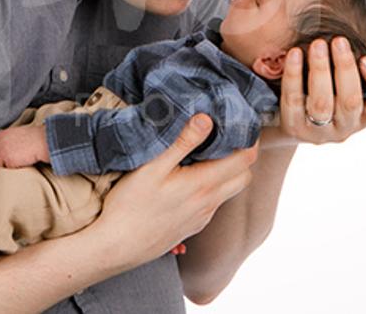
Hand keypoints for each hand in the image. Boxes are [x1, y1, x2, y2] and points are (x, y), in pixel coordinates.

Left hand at [0, 124, 50, 167]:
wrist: (41, 142)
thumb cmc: (34, 136)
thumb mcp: (18, 131)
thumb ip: (9, 135)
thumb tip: (3, 136)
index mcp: (3, 134)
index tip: (5, 150)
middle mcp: (1, 143)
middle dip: (2, 157)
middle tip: (13, 157)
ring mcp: (4, 153)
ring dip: (6, 164)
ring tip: (16, 162)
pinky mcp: (9, 161)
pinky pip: (7, 168)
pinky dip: (13, 167)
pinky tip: (20, 164)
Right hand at [91, 114, 256, 268]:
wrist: (117, 246)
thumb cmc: (131, 205)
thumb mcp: (152, 167)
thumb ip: (181, 142)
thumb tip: (206, 119)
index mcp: (203, 185)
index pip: (244, 160)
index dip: (248, 139)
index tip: (239, 124)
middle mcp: (209, 203)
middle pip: (244, 177)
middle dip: (242, 156)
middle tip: (227, 137)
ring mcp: (202, 217)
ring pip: (229, 191)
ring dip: (227, 172)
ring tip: (207, 154)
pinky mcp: (192, 226)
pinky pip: (213, 204)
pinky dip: (212, 187)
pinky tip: (190, 179)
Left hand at [262, 19, 365, 146]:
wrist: (289, 124)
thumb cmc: (328, 93)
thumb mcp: (348, 79)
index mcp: (365, 115)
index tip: (365, 57)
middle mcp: (345, 127)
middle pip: (350, 101)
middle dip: (345, 68)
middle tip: (339, 39)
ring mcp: (318, 131)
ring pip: (321, 103)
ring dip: (320, 70)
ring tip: (317, 44)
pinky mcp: (293, 127)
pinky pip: (293, 100)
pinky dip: (294, 75)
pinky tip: (294, 53)